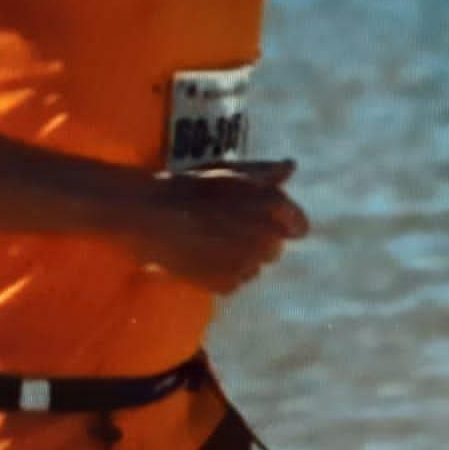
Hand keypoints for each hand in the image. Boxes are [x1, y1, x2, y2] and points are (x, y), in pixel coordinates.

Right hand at [125, 159, 310, 294]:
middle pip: (275, 249)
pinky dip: (220, 275)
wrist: (149, 214)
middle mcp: (267, 237)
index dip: (283, 224)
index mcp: (274, 206)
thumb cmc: (189, 187)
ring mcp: (247, 263)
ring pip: (254, 267)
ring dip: (239, 259)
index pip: (299, 227)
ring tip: (209, 243)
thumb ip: (265, 174)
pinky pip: (234, 283)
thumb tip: (291, 165)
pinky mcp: (227, 284)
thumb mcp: (229, 173)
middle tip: (226, 229)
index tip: (263, 222)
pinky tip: (200, 258)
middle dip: (257, 241)